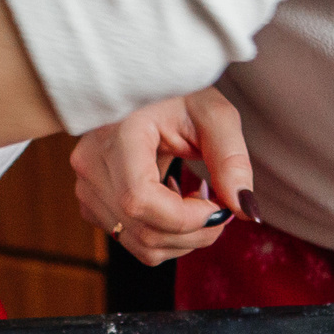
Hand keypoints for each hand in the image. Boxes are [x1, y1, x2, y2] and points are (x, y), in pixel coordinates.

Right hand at [70, 88, 253, 265]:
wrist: (143, 88)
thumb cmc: (177, 95)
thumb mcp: (213, 116)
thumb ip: (232, 161)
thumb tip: (247, 209)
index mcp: (117, 135)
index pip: (141, 201)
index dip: (187, 218)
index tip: (218, 206)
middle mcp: (92, 165)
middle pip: (145, 231)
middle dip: (195, 232)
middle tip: (220, 206)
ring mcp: (86, 187)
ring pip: (141, 244)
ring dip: (183, 236)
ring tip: (195, 199)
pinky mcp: (90, 203)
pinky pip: (132, 240)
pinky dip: (164, 234)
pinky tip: (172, 201)